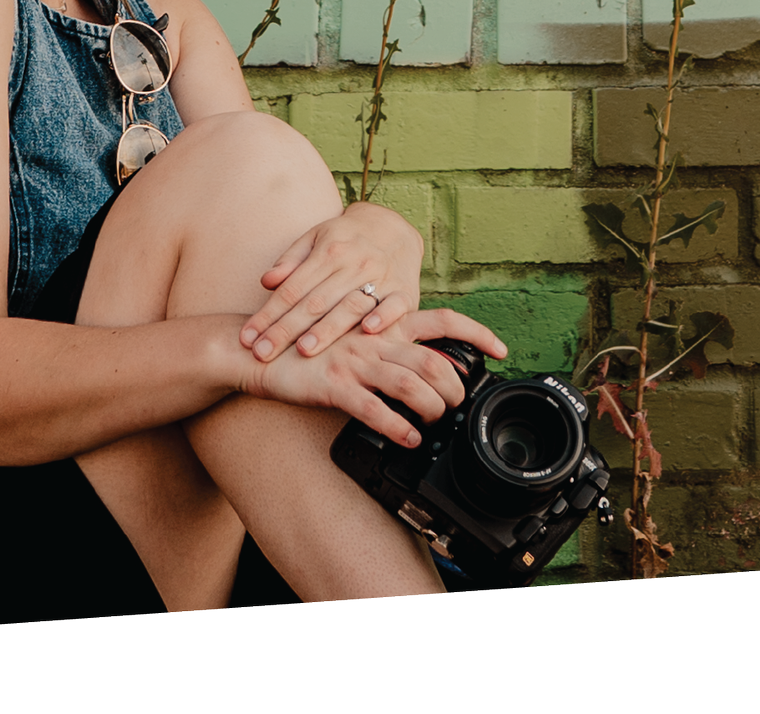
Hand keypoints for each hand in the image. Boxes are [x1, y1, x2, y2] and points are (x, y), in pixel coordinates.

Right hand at [239, 307, 507, 447]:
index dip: (476, 333)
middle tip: (460, 405)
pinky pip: (374, 408)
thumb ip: (388, 350)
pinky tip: (410, 439)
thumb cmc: (309, 349)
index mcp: (382, 325)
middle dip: (457, 387)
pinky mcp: (333, 384)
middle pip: (434, 359)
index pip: (442, 321)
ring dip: (433, 407)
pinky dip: (398, 426)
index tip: (502, 350)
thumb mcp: (354, 341)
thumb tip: (428, 372)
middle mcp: (373, 338)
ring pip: (411, 382)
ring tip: (438, 422)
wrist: (257, 349)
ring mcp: (354, 360)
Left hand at [241, 201, 425, 362]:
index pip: (292, 289)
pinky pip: (394, 305)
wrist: (395, 227)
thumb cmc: (346, 238)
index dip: (268, 314)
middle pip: (315, 302)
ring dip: (327, 330)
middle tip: (262, 354)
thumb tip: (266, 282)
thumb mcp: (316, 238)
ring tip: (303, 352)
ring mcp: (381, 277)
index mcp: (328, 252)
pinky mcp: (405, 291)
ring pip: (350, 306)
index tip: (247, 338)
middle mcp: (353, 264)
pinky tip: (368, 332)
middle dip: (286, 330)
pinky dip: (383, 318)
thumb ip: (291, 261)